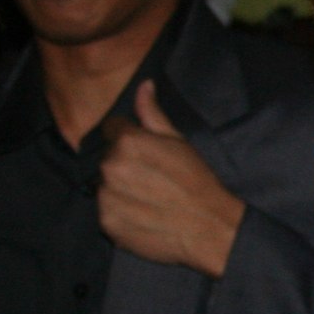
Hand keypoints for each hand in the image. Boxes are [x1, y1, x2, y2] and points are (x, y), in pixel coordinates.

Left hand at [98, 81, 245, 276]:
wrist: (208, 228)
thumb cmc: (197, 181)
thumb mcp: (178, 141)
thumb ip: (153, 113)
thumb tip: (143, 85)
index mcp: (128, 142)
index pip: (112, 128)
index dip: (129, 136)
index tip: (146, 152)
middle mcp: (110, 167)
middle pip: (108, 157)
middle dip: (124, 162)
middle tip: (152, 177)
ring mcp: (106, 197)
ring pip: (105, 185)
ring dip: (120, 188)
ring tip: (148, 198)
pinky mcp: (107, 223)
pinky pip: (106, 211)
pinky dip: (120, 212)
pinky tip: (143, 214)